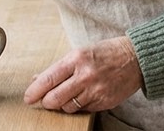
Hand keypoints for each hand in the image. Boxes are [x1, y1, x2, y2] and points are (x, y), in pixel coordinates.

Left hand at [24, 35, 142, 113]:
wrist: (135, 58)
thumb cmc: (106, 53)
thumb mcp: (80, 52)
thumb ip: (59, 67)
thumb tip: (37, 78)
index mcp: (76, 59)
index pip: (48, 79)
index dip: (34, 91)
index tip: (28, 97)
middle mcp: (85, 75)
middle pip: (54, 98)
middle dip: (46, 102)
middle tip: (45, 100)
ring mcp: (95, 90)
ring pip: (67, 107)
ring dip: (62, 104)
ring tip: (66, 95)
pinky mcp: (104, 101)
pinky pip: (83, 109)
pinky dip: (78, 106)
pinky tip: (82, 96)